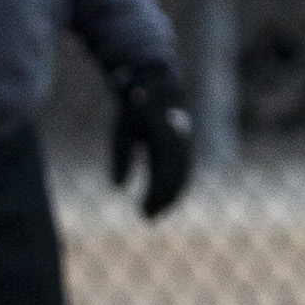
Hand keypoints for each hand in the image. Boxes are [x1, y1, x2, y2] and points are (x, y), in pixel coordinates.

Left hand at [108, 59, 194, 218]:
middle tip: (147, 218)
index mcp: (163, 136)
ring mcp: (185, 143)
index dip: (155, 195)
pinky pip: (184, 171)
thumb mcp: (122, 132)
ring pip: (183, 176)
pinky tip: (163, 202)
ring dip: (170, 197)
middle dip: (163, 200)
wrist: (158, 85)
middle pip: (176, 178)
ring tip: (153, 214)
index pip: (163, 173)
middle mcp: (179, 141)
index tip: (142, 211)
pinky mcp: (185, 146)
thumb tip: (118, 187)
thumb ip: (121, 159)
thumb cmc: (135, 110)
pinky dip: (175, 188)